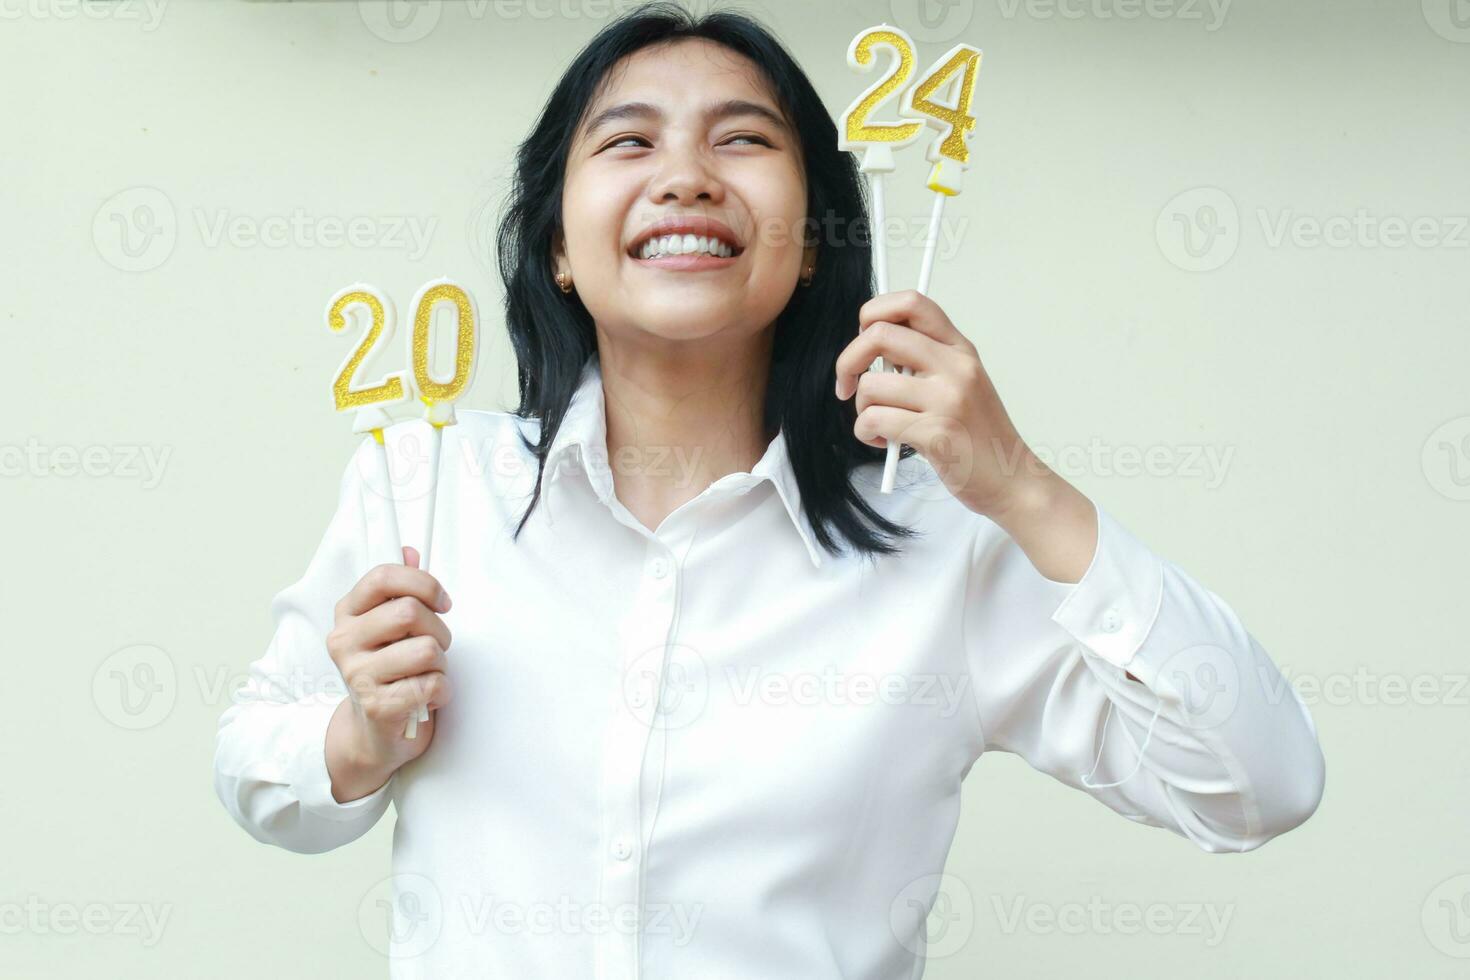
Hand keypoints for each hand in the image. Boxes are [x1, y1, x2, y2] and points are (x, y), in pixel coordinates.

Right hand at [324, 545, 454, 801]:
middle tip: (437, 645)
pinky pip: (430, 684)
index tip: (442, 602)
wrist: (374, 732)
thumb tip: (410, 551)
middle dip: (438, 629)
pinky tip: (429, 696)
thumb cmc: (390, 670)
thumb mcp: (390, 627)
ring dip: (441, 663)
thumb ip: (400, 590)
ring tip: (428, 672)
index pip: (384, 577)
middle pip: (409, 612)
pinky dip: (442, 690)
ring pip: (425, 649)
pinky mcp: (377, 705)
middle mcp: (344, 640)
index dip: (423, 584)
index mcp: (348, 612)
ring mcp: (357, 673)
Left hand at [834, 290, 1040, 520]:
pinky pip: (874, 420)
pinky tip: (884, 441)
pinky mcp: (936, 433)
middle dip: (848, 361)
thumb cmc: (977, 436)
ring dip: (861, 408)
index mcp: (960, 349)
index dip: (875, 312)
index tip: (862, 339)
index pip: (913, 302)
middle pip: (879, 334)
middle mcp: (955, 366)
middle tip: (847, 385)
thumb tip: (869, 348)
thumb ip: (925, 361)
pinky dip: (866, 432)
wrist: (1012, 480)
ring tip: (880, 425)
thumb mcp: (962, 384)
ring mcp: (947, 398)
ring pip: (870, 385)